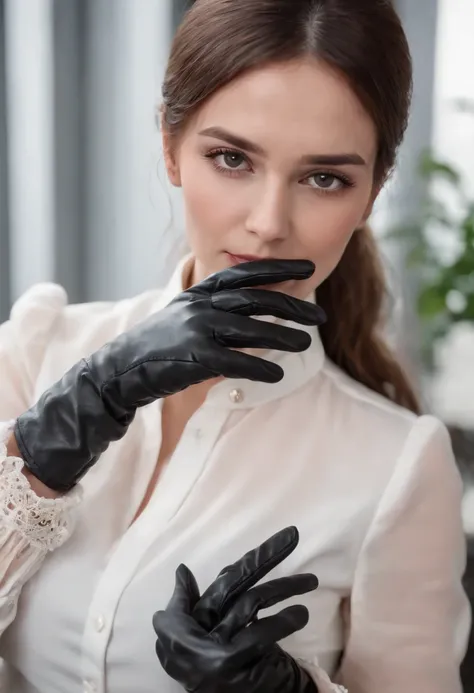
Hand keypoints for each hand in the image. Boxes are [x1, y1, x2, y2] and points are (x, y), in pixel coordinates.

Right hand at [13, 259, 325, 491]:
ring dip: (283, 337)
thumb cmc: (160, 345)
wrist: (122, 369)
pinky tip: (277, 374)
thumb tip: (255, 309)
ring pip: (251, 329)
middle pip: (256, 300)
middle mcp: (201, 305)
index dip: (278, 271)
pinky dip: (259, 368)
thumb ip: (217, 309)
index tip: (307, 268)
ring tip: (306, 342)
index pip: (245, 275)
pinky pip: (236, 361)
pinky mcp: (195, 357)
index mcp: (200, 292)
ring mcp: (197, 330)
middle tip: (319, 314)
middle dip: (291, 305)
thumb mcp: (186, 316)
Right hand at [153, 526, 318, 692]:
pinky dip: (283, 620)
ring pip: (251, 601)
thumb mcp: (202, 641)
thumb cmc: (219, 673)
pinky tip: (301, 612)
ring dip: (285, 587)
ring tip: (312, 581)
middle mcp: (197, 630)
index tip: (285, 540)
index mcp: (191, 621)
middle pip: (234, 581)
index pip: (225, 582)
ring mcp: (214, 646)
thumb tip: (181, 570)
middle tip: (293, 534)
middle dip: (265, 555)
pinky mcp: (231, 661)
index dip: (250, 560)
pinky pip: (261, 632)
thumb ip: (188, 607)